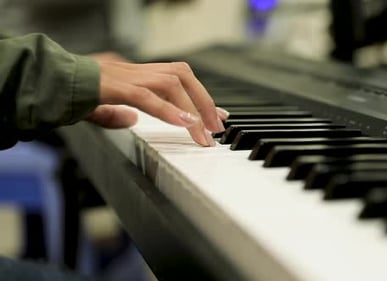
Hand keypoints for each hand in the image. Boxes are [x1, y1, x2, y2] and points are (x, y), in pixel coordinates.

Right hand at [86, 59, 228, 146]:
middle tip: (218, 126)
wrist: (45, 84)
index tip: (218, 115)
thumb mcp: (99, 109)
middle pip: (183, 75)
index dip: (200, 96)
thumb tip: (133, 122)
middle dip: (205, 101)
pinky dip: (169, 109)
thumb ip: (116, 115)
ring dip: (193, 108)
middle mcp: (137, 70)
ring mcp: (127, 75)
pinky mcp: (115, 86)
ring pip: (172, 82)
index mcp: (136, 75)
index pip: (178, 78)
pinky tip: (186, 123)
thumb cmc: (72, 95)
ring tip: (206, 132)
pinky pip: (148, 96)